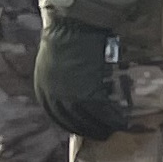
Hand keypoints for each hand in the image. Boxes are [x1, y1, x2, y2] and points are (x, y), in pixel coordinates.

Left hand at [32, 17, 128, 140]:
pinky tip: (119, 121)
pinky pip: (102, 112)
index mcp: (43, 89)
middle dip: (85, 129)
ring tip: (111, 131)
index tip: (81, 128)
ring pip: (87, 120)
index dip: (70, 124)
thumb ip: (56, 80)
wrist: (74, 27)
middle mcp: (54, 97)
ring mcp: (71, 96)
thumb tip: (68, 89)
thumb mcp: (51, 63)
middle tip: (99, 134)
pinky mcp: (89, 93)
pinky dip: (111, 118)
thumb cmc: (64, 38)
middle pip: (71, 121)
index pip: (56, 115)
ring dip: (100, 128)